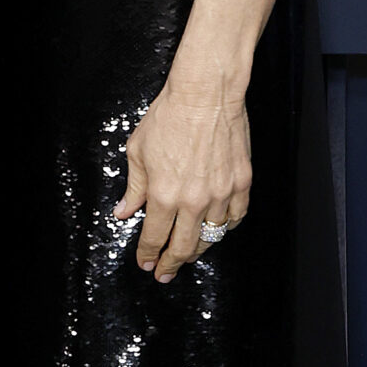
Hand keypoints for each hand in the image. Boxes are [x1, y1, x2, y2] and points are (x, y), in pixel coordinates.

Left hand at [115, 75, 250, 282]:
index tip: (146, 263)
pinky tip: (218, 229)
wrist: (206, 94)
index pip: (154, 237)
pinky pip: (236, 218)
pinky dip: (226, 228)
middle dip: (171, 264)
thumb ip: (133, 187)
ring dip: (198, 249)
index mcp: (163, 195)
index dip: (148, 255)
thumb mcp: (138, 152)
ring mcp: (221, 194)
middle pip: (184, 247)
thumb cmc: (171, 116)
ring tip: (189, 254)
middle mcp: (194, 200)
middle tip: (165, 272)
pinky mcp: (241, 183)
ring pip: (212, 237)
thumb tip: (125, 211)